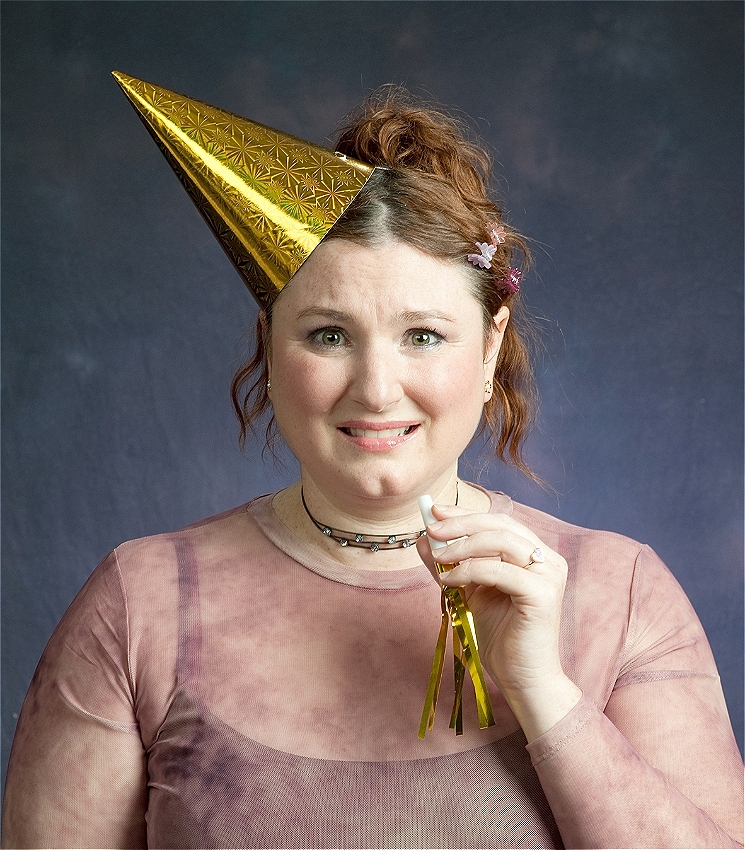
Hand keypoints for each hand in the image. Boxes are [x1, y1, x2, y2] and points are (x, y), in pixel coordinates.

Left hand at [416, 504, 581, 740]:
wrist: (522, 678)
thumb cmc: (499, 637)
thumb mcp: (468, 592)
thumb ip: (450, 564)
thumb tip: (423, 539)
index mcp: (534, 554)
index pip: (498, 522)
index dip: (464, 514)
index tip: (433, 511)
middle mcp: (547, 559)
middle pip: (500, 524)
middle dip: (461, 523)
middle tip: (431, 528)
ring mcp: (549, 574)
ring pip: (501, 541)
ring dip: (462, 545)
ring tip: (438, 557)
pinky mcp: (543, 594)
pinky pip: (498, 571)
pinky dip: (469, 570)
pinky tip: (449, 580)